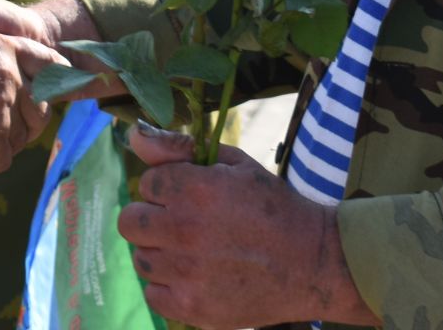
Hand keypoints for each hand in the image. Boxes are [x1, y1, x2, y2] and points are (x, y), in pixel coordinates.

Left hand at [118, 123, 374, 328]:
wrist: (312, 263)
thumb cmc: (272, 207)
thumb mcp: (234, 165)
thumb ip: (179, 148)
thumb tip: (134, 135)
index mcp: (194, 189)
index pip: (147, 183)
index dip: (168, 187)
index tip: (191, 195)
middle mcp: (184, 230)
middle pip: (130, 222)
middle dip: (152, 218)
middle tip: (181, 224)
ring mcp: (186, 272)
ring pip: (141, 258)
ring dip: (160, 253)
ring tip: (193, 251)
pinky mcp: (192, 307)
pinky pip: (153, 294)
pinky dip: (169, 286)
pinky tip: (194, 276)